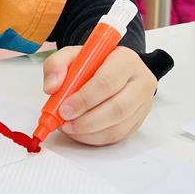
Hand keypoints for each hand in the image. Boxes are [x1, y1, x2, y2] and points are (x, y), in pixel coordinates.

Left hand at [41, 45, 155, 145]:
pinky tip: (80, 132)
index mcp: (126, 60)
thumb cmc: (94, 62)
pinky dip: (94, 138)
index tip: (64, 108)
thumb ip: (56, 65)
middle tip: (65, 123)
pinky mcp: (138, 121)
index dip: (84, 99)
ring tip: (69, 127)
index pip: (107, 82)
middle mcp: (141, 82)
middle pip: (117, 109)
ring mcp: (143, 104)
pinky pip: (117, 136)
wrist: (112, 68)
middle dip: (87, 121)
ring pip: (118, 127)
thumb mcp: (72, 55)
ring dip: (88, 133)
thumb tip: (51, 88)